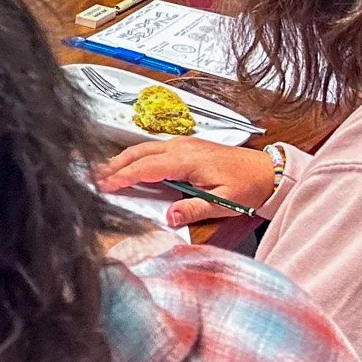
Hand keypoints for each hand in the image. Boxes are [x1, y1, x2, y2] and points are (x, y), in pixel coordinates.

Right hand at [100, 136, 275, 227]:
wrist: (268, 171)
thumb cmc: (249, 186)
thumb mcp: (224, 203)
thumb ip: (194, 209)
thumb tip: (169, 217)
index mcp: (187, 160)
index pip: (145, 168)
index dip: (122, 177)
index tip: (104, 185)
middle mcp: (182, 147)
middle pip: (138, 153)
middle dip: (113, 165)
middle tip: (93, 177)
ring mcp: (183, 144)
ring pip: (144, 148)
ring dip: (122, 159)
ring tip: (104, 171)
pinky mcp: (187, 146)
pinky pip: (153, 148)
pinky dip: (136, 156)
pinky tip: (130, 163)